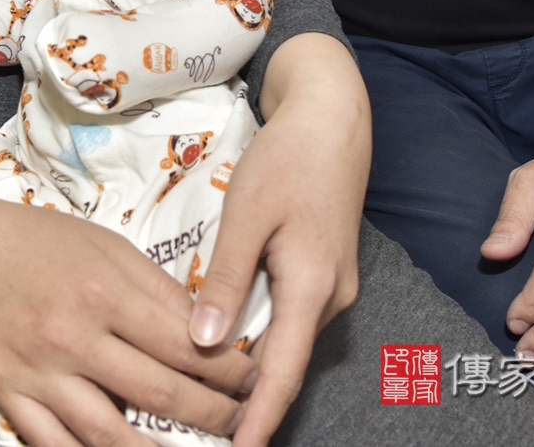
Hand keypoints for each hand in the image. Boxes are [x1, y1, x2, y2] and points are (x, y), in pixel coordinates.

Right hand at [0, 163, 256, 445]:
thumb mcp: (113, 248)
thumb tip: (211, 333)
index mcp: (107, 294)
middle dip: (212, 415)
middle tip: (240, 423)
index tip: (256, 382)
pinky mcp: (8, 395)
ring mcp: (38, 372)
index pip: (185, 346)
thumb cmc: (48, 242)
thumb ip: (160, 292)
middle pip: (158, 394)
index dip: (229, 372)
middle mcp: (73, 337)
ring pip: (110, 435)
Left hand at [189, 35, 370, 444]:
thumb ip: (226, 281)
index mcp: (313, 288)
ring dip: (248, 369)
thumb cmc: (289, 159)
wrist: (333, 116)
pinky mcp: (323, 271)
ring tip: (205, 395)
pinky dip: (258, 336)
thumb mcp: (248, 216)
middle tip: (200, 428)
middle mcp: (330, 297)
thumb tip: (202, 344)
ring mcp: (332, 286)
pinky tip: (224, 340)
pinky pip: (288, 317)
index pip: (282, 375)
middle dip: (245, 402)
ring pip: (284, 341)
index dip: (257, 420)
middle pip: (283, 364)